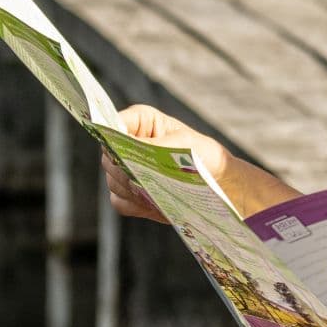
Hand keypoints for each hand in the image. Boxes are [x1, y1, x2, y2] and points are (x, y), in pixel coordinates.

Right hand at [101, 105, 232, 222]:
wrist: (218, 182)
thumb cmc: (203, 154)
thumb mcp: (184, 144)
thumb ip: (155, 145)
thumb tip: (128, 149)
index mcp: (140, 122)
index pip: (113, 124)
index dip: (113, 136)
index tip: (123, 149)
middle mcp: (128, 145)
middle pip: (109, 157)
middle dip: (124, 169)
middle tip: (142, 177)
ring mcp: (126, 170)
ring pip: (112, 180)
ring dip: (130, 188)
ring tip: (153, 192)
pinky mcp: (130, 193)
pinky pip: (119, 201)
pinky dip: (132, 203)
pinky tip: (151, 204)